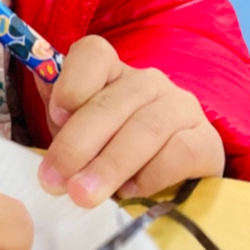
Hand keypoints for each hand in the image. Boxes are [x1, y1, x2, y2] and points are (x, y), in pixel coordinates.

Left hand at [37, 35, 224, 207]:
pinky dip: (150, 175)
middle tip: (55, 181)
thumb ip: (60, 115)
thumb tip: (43, 87)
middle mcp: (149, 81)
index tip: (55, 117)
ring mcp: (182, 107)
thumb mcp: (81, 133)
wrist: (173, 183)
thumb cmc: (113, 152)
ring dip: (109, 165)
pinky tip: (130, 193)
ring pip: (144, 129)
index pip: (93, 54)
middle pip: (112, 102)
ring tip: (84, 195)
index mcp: (113, 71)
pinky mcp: (207, 142)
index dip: (72, 83)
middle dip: (77, 144)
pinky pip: (179, 153)